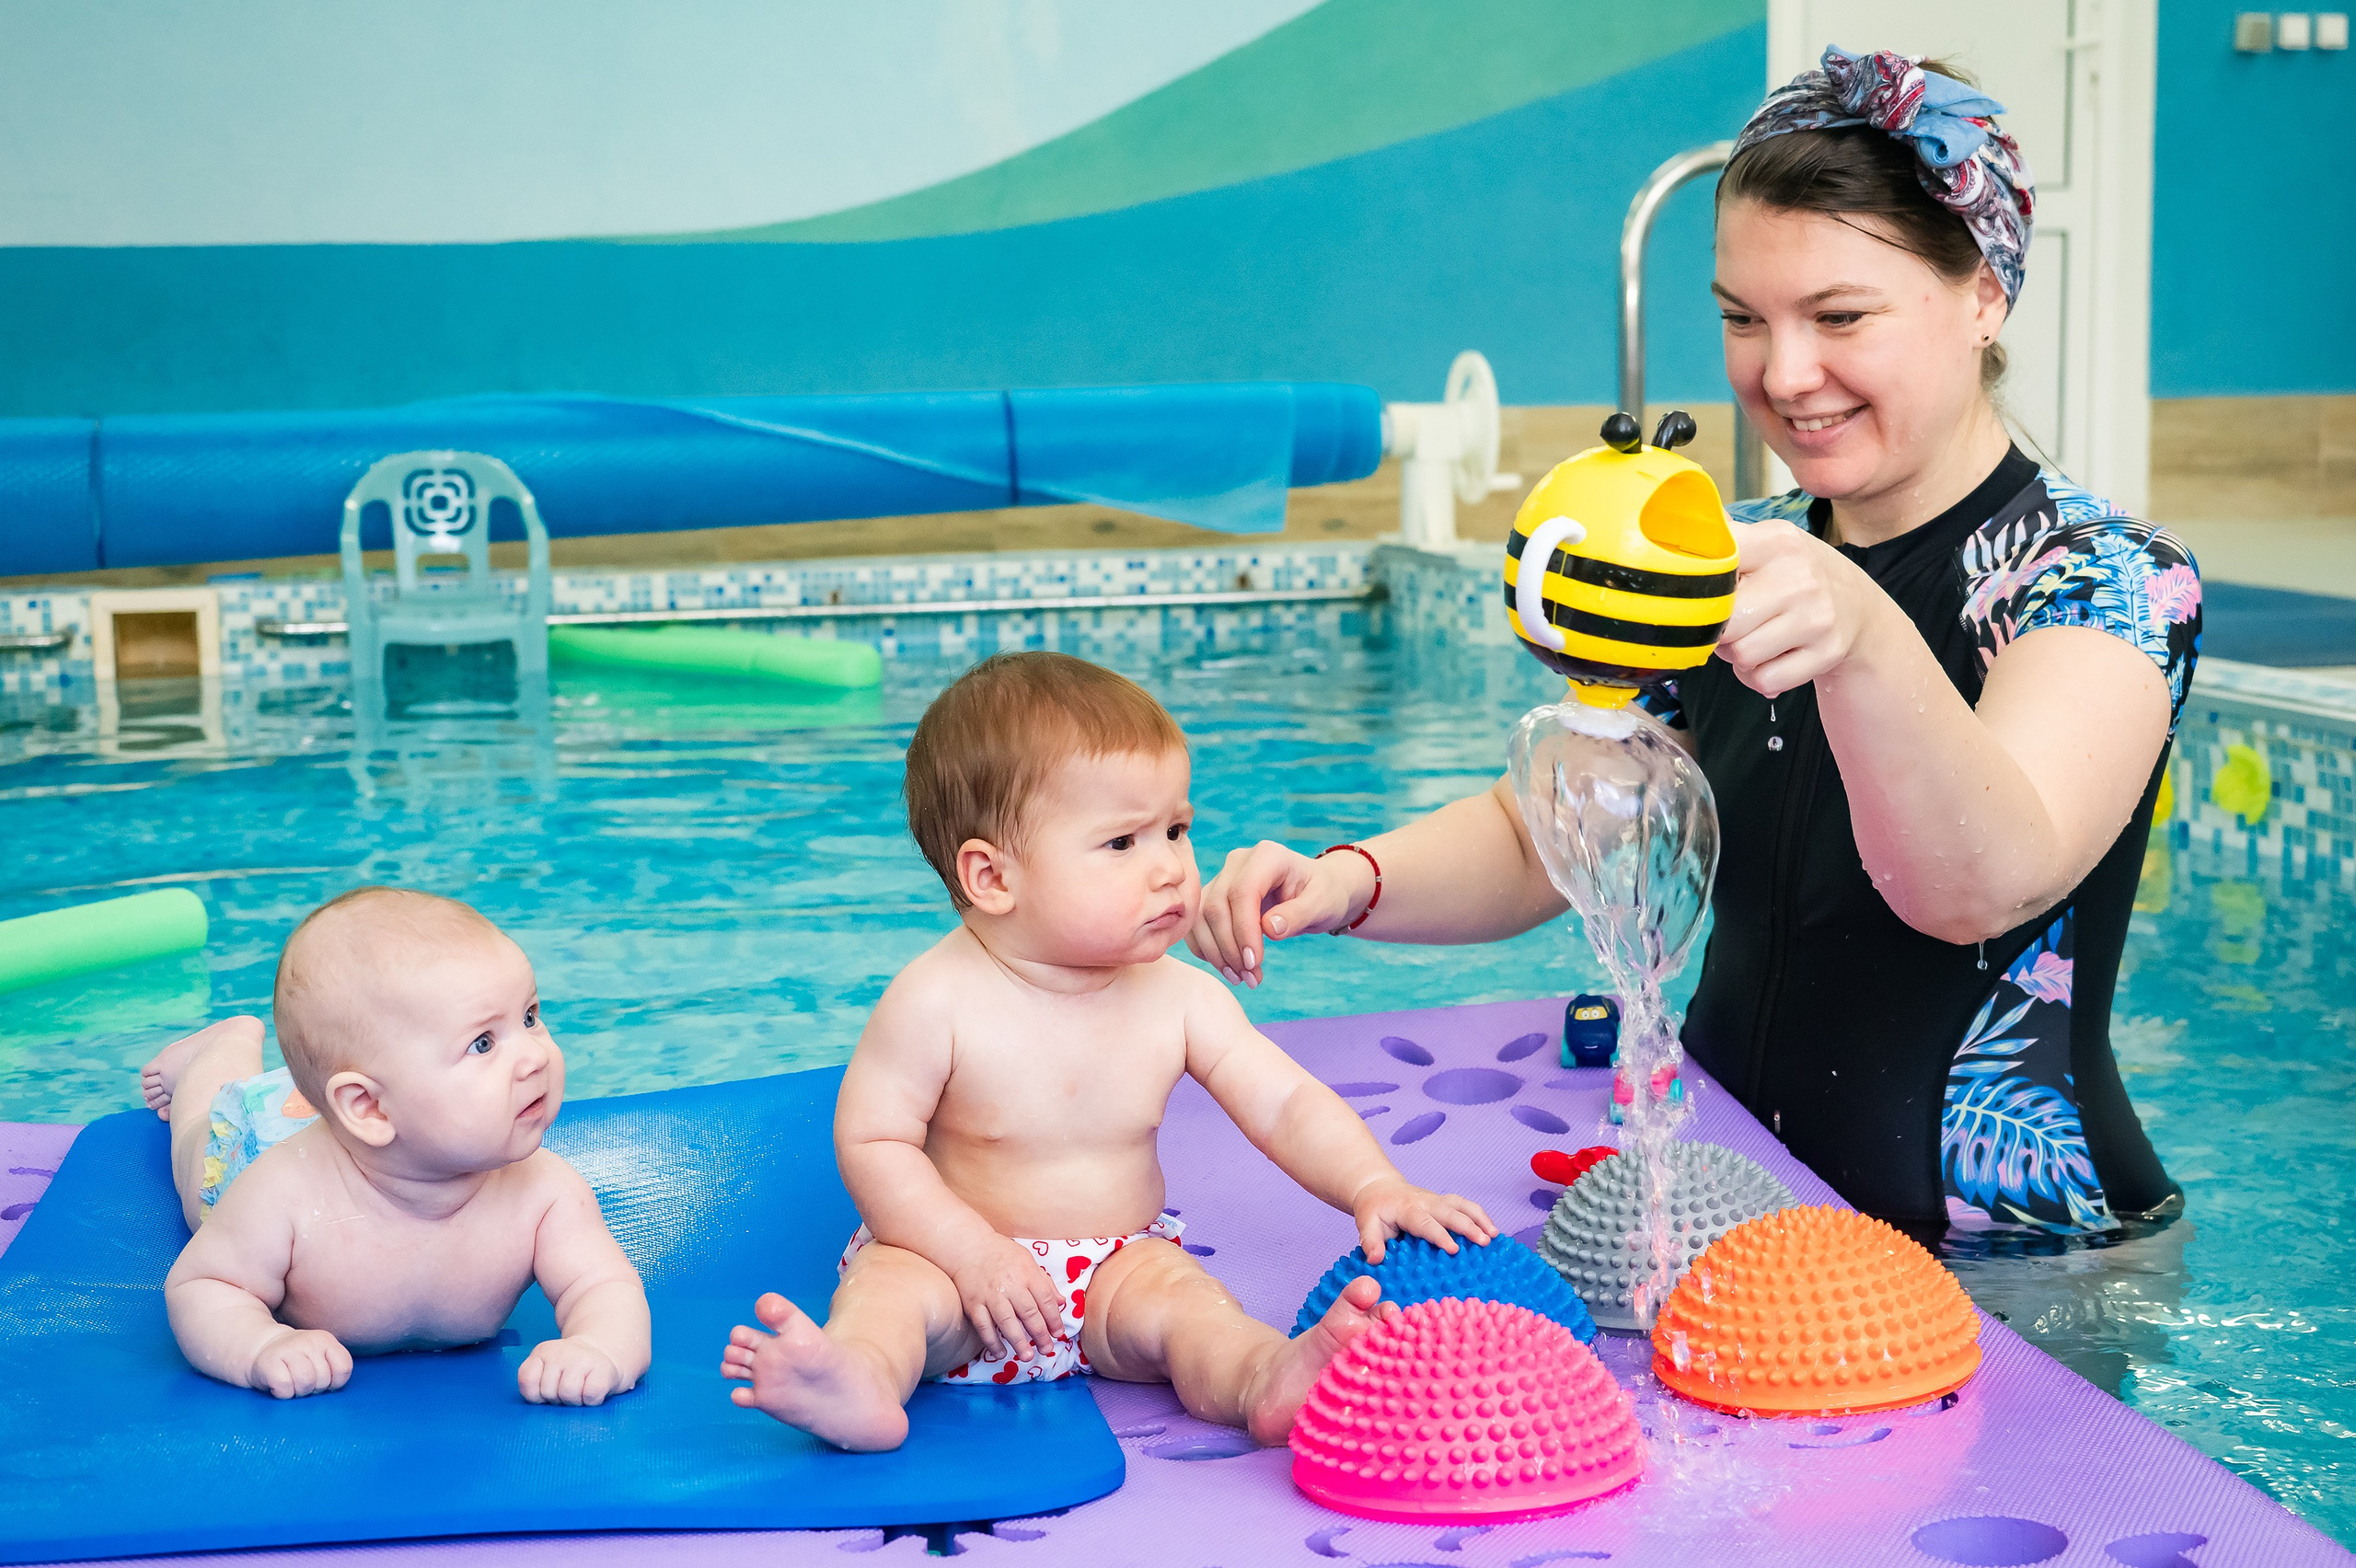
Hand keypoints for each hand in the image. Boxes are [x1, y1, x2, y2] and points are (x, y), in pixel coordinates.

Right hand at [247, 1327, 351, 1398]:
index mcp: (325, 1340)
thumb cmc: (296, 1360)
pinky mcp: (269, 1363)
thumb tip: (333, 1389)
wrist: (262, 1348)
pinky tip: (279, 1386)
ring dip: (299, 1392)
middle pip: (323, 1379)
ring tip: (293, 1385)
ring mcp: (289, 1350)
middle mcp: (309, 1342)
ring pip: (305, 1382)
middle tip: (303, 1383)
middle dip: (314, 1389)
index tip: (324, 1382)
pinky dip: (284, 1394)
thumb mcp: (320, 1357)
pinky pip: (285, 1387)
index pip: (343, 1368)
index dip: (335, 1382)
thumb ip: (332, 1368)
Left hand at [520, 1335, 624, 1405]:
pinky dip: (591, 1401)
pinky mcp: (603, 1370)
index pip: (528, 1380)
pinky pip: (590, 1396)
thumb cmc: (569, 1371)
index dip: (536, 1394)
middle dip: (557, 1399)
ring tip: (579, 1391)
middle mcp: (561, 1351)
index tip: (548, 1389)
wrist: (603, 1354)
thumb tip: (542, 1404)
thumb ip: (532, 1383)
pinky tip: (592, 1391)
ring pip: (568, 1393)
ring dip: (574, 1401)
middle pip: (548, 1391)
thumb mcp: (544, 1370)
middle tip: (567, 1389)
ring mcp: (583, 1358)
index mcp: (542, 1351)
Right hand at [948, 1234, 1066, 1361]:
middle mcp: (1010, 1285)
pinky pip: (984, 1327)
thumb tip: (1062, 1302)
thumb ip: (1045, 1282)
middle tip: (1046, 1349)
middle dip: (1040, 1334)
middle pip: (1029, 1313)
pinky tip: (1001, 1353)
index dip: (1054, 1319)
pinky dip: (992, 1342)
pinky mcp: (973, 1303)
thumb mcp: (1027, 1260)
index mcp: (1026, 1273)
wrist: (968, 1246)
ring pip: (1007, 1323)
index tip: (1058, 1333)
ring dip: (1018, 1342)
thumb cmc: (1001, 1253)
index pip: (1045, 1300)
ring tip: (1027, 1356)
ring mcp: (990, 1296)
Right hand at [1188, 841, 1371, 985]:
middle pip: (1216, 906)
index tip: (1254, 962)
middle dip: (1229, 948)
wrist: (1316, 891)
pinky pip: (1198, 923)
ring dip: (1216, 953)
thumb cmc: (1324, 894)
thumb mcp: (1322, 904)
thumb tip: (1269, 928)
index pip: (1242, 892)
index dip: (1244, 930)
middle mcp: (1239, 862)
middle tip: (1251, 978)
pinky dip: (1207, 949)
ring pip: (1201, 916)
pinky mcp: (1214, 896)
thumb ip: (1298, 914)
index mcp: (1267, 856)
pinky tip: (1227, 968)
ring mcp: (1223, 877)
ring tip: (1241, 978)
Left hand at [1350, 1176, 1497, 1264]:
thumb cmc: (1374, 1209)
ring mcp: (1437, 1200)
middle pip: (1451, 1212)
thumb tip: (1375, 1260)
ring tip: (1495, 1236)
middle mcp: (1426, 1202)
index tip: (1454, 1249)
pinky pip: (1465, 1205)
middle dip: (1469, 1226)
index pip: (1426, 1223)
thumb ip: (1370, 1241)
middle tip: (1485, 1242)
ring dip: (1480, 1218)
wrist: (1380, 1188)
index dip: (1440, 1236)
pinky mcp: (1445, 1201)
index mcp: (1408, 1209)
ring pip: (1462, 1205)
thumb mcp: (1366, 1223)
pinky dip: (1480, 1215)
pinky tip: (1492, 1230)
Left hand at [1715, 518, 1888, 699]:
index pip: (1716, 565)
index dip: (1702, 586)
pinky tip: (1771, 658)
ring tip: (1754, 637)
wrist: (1858, 605)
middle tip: (1734, 622)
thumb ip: (1724, 539)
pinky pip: (1764, 680)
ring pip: (1741, 655)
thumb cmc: (1795, 575)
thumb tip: (1675, 522)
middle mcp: (1800, 577)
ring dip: (1737, 655)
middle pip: (1724, 623)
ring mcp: (1817, 616)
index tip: (1708, 590)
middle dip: (1719, 630)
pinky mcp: (1827, 652)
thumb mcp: (1768, 544)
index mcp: (1778, 541)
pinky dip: (1758, 676)